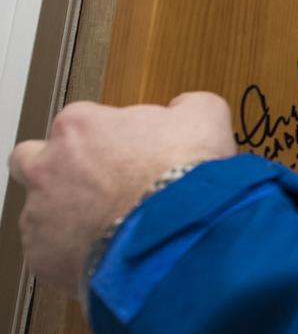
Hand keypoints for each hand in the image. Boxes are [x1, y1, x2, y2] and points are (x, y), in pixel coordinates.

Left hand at [7, 92, 236, 296]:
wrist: (173, 237)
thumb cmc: (181, 177)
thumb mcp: (205, 117)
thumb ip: (188, 104)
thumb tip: (184, 107)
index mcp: (80, 126)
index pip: (78, 120)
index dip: (106, 134)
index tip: (125, 147)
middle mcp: (49, 166)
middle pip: (31, 158)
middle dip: (56, 167)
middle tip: (94, 179)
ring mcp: (41, 213)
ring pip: (41, 209)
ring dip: (69, 212)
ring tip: (110, 222)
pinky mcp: (43, 255)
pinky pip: (50, 250)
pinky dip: (74, 250)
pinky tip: (107, 248)